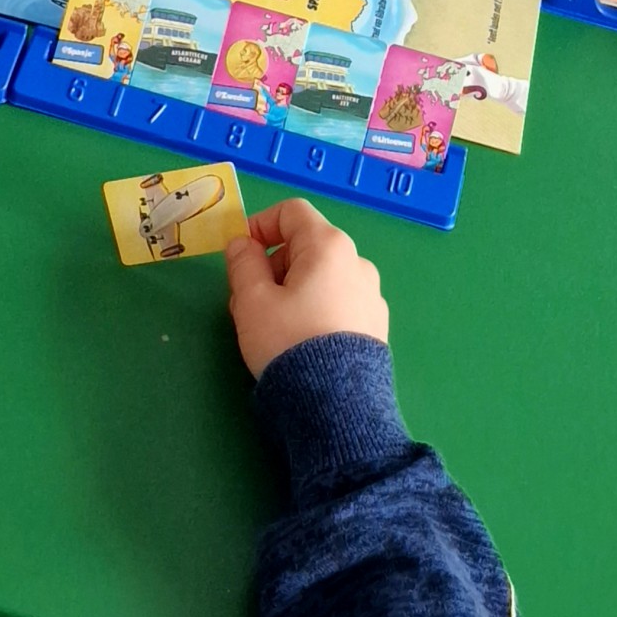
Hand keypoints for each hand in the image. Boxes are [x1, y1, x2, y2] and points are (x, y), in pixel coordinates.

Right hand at [224, 198, 388, 378]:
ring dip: (292, 288)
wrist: (336, 403)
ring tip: (271, 324)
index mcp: (329, 246)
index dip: (260, 224)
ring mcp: (371, 295)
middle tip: (249, 298)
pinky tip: (300, 341)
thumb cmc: (288, 341)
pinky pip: (338, 302)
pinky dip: (314, 307)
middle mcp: (357, 263)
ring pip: (322, 276)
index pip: (292, 212)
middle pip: (307, 245)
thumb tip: (243, 244)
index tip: (241, 253)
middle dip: (273, 263)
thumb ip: (243, 263)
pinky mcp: (376, 325)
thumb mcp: (252, 301)